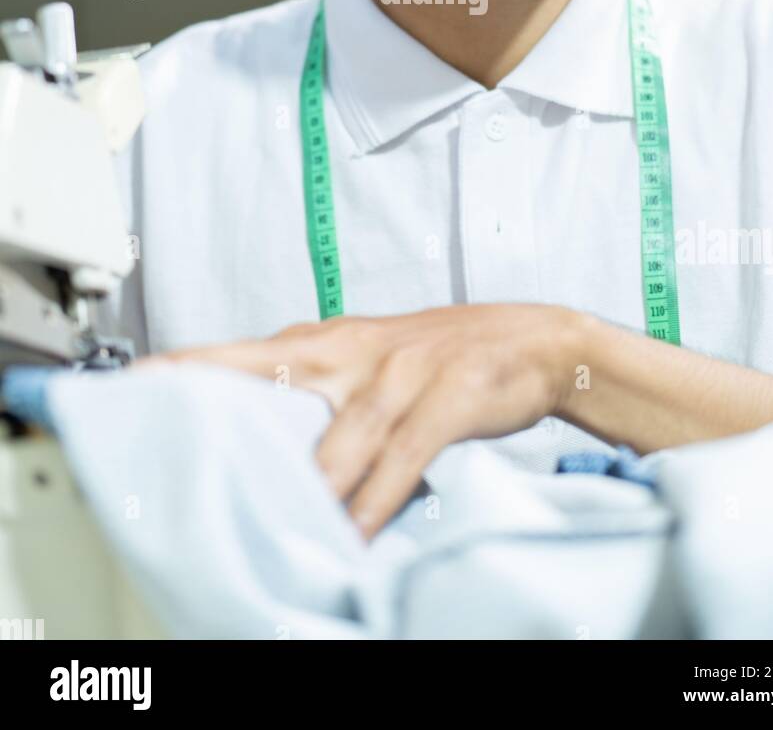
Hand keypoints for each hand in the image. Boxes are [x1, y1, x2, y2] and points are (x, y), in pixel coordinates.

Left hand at [132, 303, 580, 538]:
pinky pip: (400, 461)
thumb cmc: (443, 354)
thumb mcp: (373, 357)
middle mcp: (357, 352)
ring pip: (339, 439)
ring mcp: (401, 375)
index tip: (137, 377)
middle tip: (165, 422)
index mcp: (333, 340)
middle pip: (275, 374)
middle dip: (220, 395)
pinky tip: (354, 533)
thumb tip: (264, 427)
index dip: (193, 361)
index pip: (248, 351)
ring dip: (307, 487)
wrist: (535, 339)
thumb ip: (321, 386)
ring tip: (268, 522)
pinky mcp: (446, 399)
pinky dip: (375, 502)